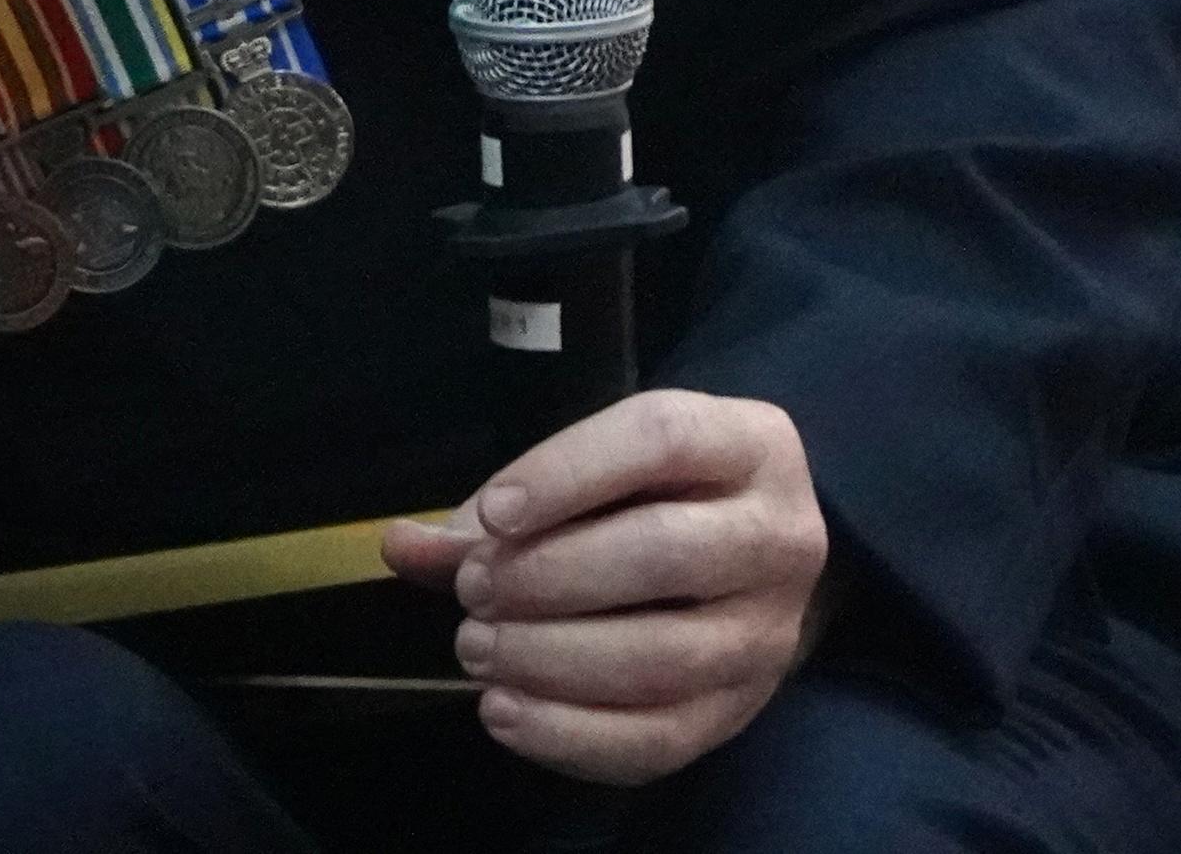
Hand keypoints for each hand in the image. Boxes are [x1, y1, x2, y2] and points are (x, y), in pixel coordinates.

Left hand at [377, 390, 829, 783]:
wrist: (755, 566)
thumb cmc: (660, 498)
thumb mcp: (599, 472)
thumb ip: (501, 509)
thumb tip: (401, 545)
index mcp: (746, 445)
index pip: (659, 440)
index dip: (566, 473)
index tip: (491, 514)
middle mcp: (779, 538)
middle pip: (665, 552)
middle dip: (551, 575)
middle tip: (474, 590)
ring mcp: (769, 635)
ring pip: (664, 658)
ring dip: (552, 658)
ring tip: (476, 649)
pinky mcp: (742, 713)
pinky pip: (661, 740)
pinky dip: (570, 736)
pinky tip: (503, 712)